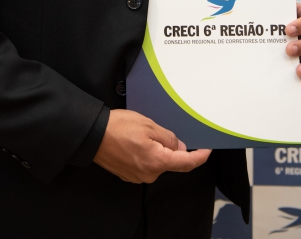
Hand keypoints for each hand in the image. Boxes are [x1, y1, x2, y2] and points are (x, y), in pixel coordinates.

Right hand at [93, 109, 211, 183]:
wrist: (93, 135)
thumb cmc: (120, 127)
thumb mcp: (149, 125)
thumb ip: (168, 138)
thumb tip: (179, 147)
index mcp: (157, 162)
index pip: (186, 163)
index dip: (199, 157)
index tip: (207, 150)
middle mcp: (149, 174)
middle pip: (169, 162)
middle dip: (170, 147)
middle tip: (157, 128)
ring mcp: (138, 176)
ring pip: (156, 162)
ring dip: (156, 150)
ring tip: (142, 133)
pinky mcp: (128, 174)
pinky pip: (145, 164)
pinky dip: (146, 154)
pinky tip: (135, 142)